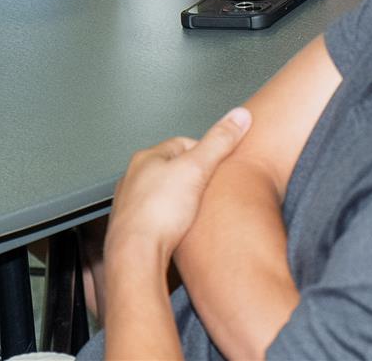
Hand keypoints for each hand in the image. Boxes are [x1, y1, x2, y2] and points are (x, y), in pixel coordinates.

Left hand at [103, 108, 251, 262]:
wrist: (135, 256)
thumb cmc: (157, 214)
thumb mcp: (198, 168)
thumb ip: (220, 141)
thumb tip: (239, 116)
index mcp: (146, 158)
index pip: (186, 142)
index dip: (208, 153)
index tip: (220, 165)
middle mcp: (134, 178)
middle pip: (176, 168)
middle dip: (195, 177)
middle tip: (209, 189)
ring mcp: (132, 203)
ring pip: (167, 193)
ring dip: (183, 199)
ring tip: (196, 211)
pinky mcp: (134, 226)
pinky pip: (161, 214)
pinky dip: (173, 219)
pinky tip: (182, 228)